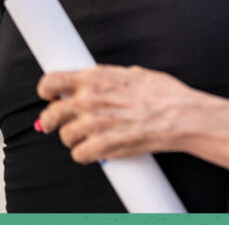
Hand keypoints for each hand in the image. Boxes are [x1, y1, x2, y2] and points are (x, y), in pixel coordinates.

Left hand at [38, 65, 228, 170]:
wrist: (181, 116)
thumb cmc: (165, 94)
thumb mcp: (135, 74)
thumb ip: (109, 78)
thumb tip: (96, 81)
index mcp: (96, 78)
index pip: (52, 81)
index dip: (47, 90)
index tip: (50, 95)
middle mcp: (89, 100)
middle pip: (52, 114)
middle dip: (54, 120)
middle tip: (61, 123)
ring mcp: (94, 125)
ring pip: (66, 137)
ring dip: (75, 138)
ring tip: (92, 136)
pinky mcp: (102, 147)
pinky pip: (79, 155)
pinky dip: (86, 154)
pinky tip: (98, 149)